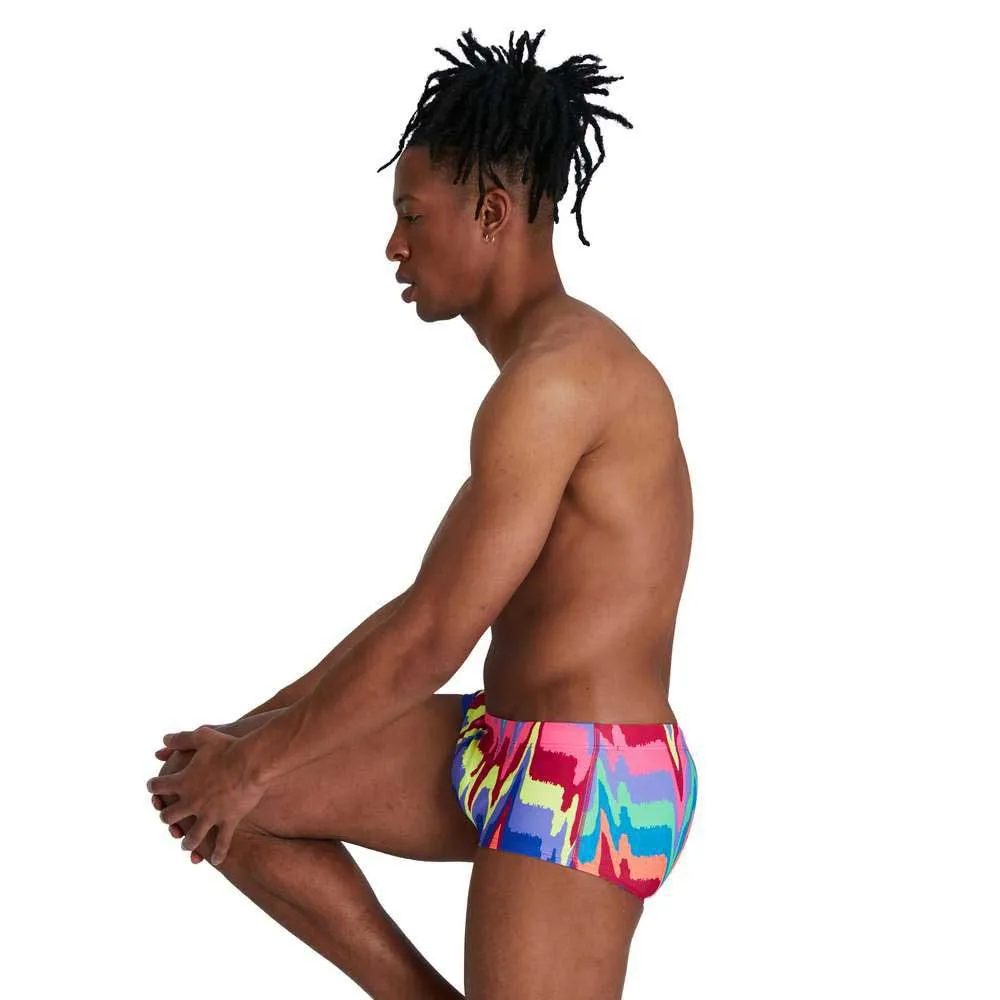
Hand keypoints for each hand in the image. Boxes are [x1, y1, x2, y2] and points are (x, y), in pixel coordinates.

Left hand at [147, 727, 266, 865]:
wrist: (252, 762)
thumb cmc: (228, 747)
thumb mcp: (202, 736)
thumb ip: (181, 739)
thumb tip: (163, 740)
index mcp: (183, 782)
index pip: (159, 787)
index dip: (154, 786)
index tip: (153, 786)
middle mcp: (192, 802)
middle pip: (170, 816)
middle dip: (167, 817)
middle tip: (167, 818)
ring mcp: (209, 814)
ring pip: (193, 836)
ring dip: (187, 842)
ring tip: (185, 845)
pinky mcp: (228, 821)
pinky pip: (222, 842)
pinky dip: (218, 853)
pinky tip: (216, 861)